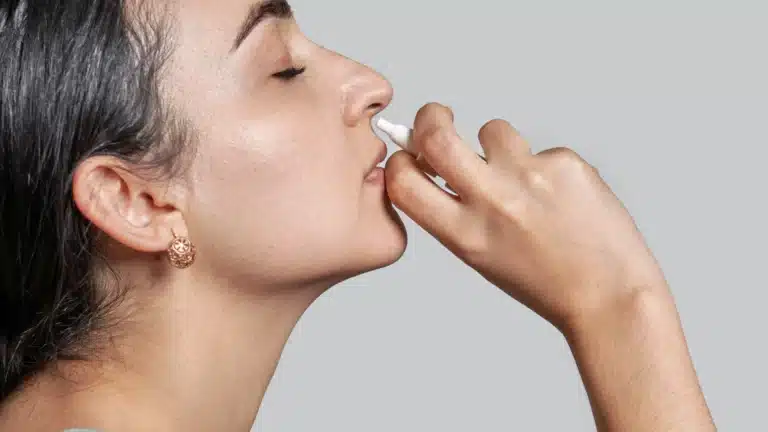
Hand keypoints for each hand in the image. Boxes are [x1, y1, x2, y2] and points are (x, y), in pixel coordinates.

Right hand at [384, 103, 667, 330]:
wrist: (609, 294)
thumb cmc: (547, 282)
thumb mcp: (482, 255)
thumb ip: (456, 213)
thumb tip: (436, 167)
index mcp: (464, 234)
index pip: (405, 181)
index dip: (400, 163)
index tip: (410, 157)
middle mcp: (492, 201)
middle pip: (437, 135)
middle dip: (429, 117)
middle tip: (437, 118)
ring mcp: (530, 177)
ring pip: (494, 131)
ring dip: (500, 148)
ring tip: (527, 183)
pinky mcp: (565, 163)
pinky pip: (541, 150)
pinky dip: (545, 168)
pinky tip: (563, 199)